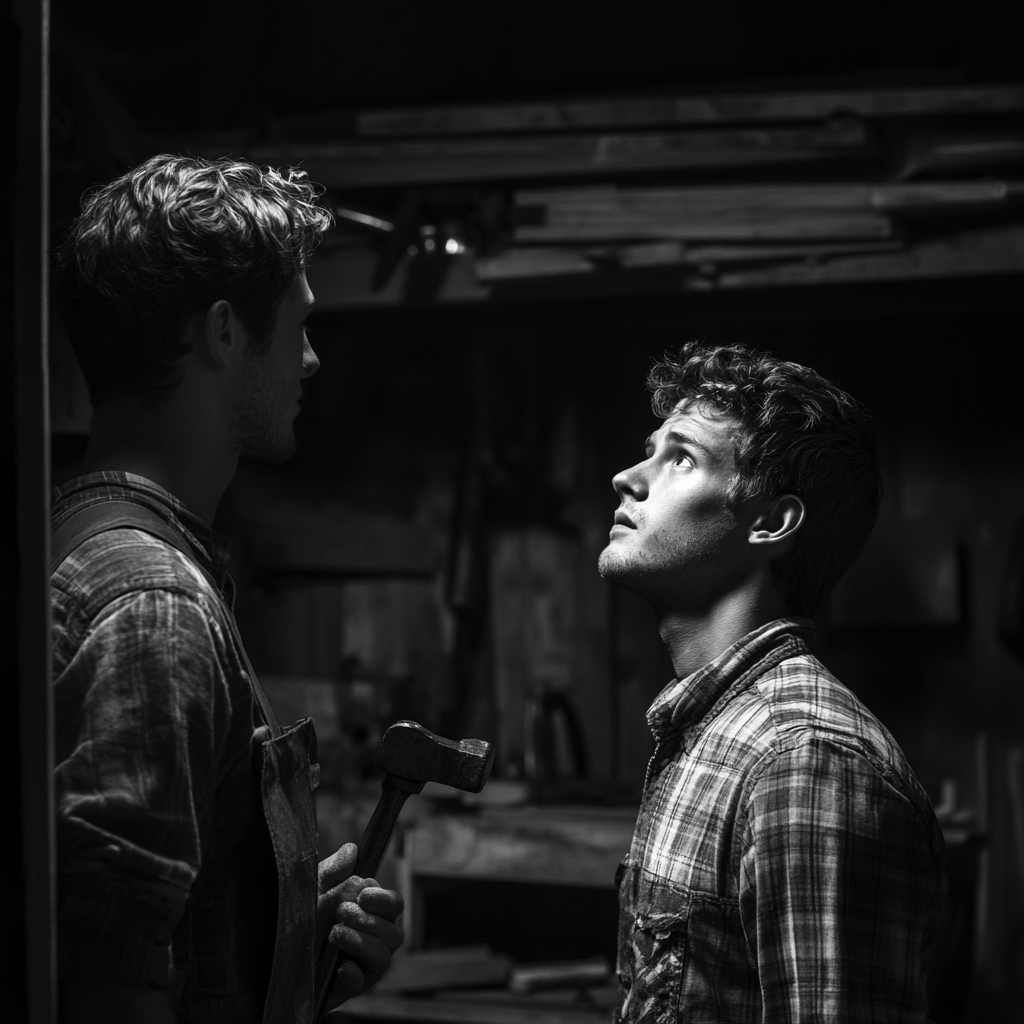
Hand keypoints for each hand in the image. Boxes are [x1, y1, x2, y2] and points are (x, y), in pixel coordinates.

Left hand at [316, 843, 404, 1004]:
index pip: (394, 905)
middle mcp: (375, 941)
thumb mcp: (313, 889)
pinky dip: (352, 974)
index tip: (363, 895)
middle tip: (341, 912)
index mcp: (372, 914)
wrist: (277, 955)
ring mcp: (364, 967)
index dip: (383, 900)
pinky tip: (339, 967)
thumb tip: (352, 850)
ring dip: (360, 942)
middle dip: (368, 920)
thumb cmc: (304, 917)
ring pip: (382, 957)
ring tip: (334, 934)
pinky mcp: (349, 988)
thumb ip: (334, 871)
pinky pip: (361, 983)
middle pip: (393, 932)